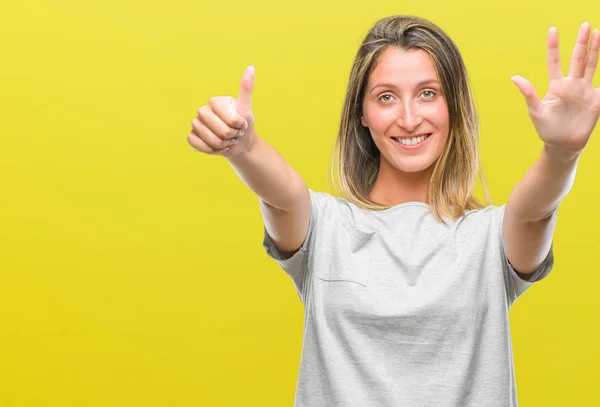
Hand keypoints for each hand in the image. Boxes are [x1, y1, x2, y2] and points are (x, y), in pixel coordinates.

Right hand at [187, 65, 255, 156]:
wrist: (238, 143)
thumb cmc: (243, 125)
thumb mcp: (247, 108)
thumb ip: (246, 89)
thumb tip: (251, 67)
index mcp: (215, 101)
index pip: (230, 119)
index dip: (238, 126)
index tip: (242, 124)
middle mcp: (203, 110)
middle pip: (220, 130)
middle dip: (231, 136)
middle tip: (234, 134)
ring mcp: (195, 123)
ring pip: (209, 138)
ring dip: (222, 145)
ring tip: (226, 141)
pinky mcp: (191, 135)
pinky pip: (197, 144)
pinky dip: (209, 150)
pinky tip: (215, 147)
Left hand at [511, 22, 599, 155]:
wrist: (563, 145)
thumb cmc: (546, 130)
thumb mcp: (536, 111)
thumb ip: (528, 93)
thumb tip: (514, 77)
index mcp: (556, 86)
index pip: (554, 61)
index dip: (553, 46)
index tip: (552, 30)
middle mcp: (572, 85)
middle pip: (578, 59)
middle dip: (581, 42)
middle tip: (585, 25)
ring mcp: (585, 91)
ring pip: (592, 66)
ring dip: (596, 50)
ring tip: (598, 32)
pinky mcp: (597, 100)